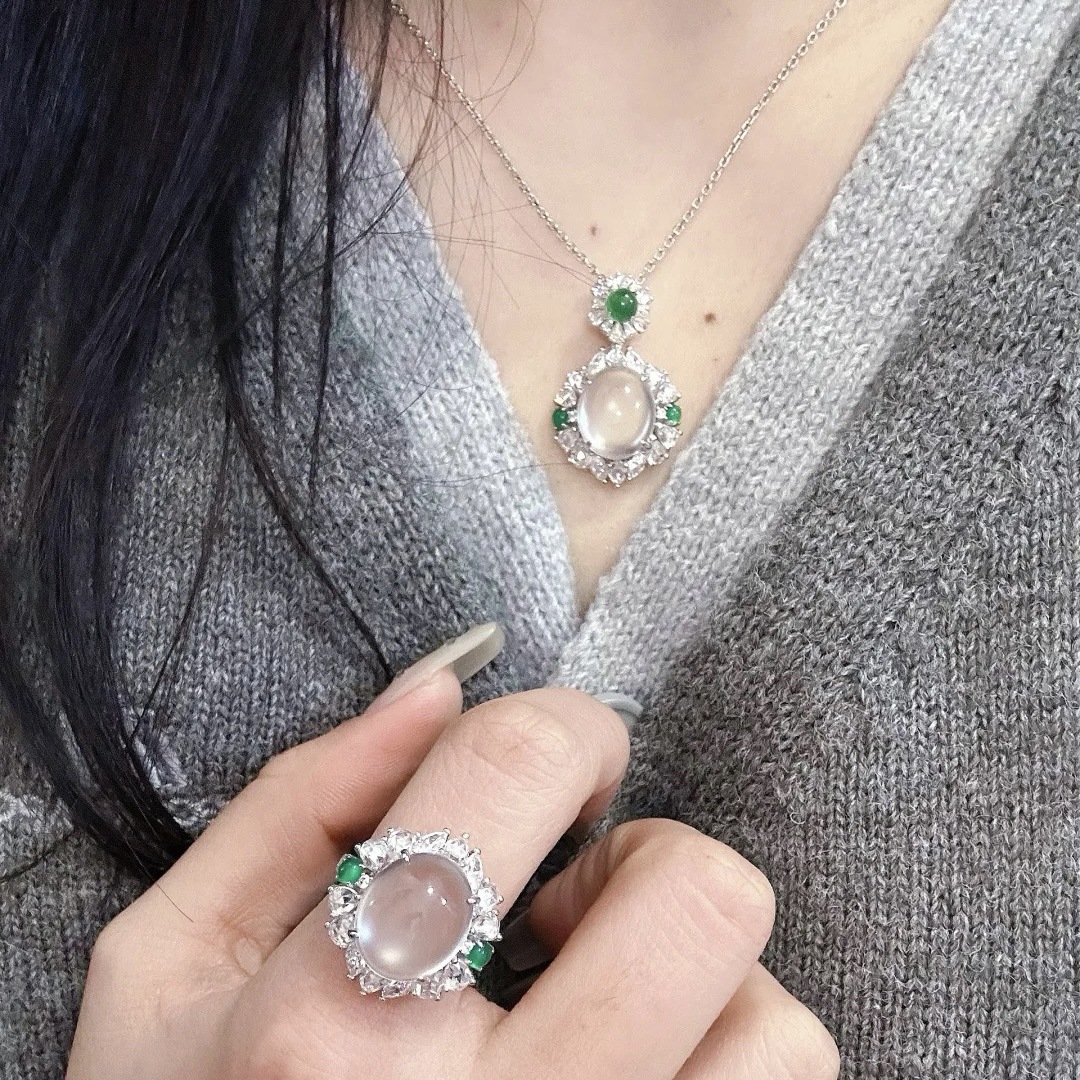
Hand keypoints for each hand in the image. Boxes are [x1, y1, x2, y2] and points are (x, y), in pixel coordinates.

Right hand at [68, 668, 838, 1078]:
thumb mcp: (171, 972)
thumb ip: (294, 804)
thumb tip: (439, 687)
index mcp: (323, 1032)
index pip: (513, 766)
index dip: (563, 731)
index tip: (559, 766)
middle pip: (697, 895)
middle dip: (648, 861)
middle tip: (575, 910)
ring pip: (778, 1030)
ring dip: (701, 991)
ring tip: (604, 1020)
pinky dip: (727, 1071)